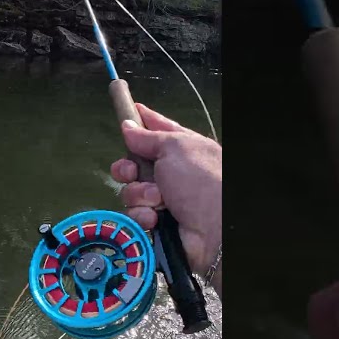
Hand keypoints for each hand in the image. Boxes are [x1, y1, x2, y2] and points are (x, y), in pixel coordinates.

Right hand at [108, 103, 221, 287]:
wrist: (214, 229)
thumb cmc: (199, 180)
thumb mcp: (175, 148)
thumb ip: (148, 137)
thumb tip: (127, 125)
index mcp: (181, 147)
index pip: (157, 128)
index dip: (140, 119)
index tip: (124, 110)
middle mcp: (171, 171)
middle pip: (134, 163)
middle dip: (127, 168)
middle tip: (131, 172)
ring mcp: (163, 198)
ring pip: (130, 191)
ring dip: (139, 195)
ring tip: (157, 200)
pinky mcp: (156, 221)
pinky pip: (134, 213)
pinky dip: (143, 215)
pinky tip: (155, 219)